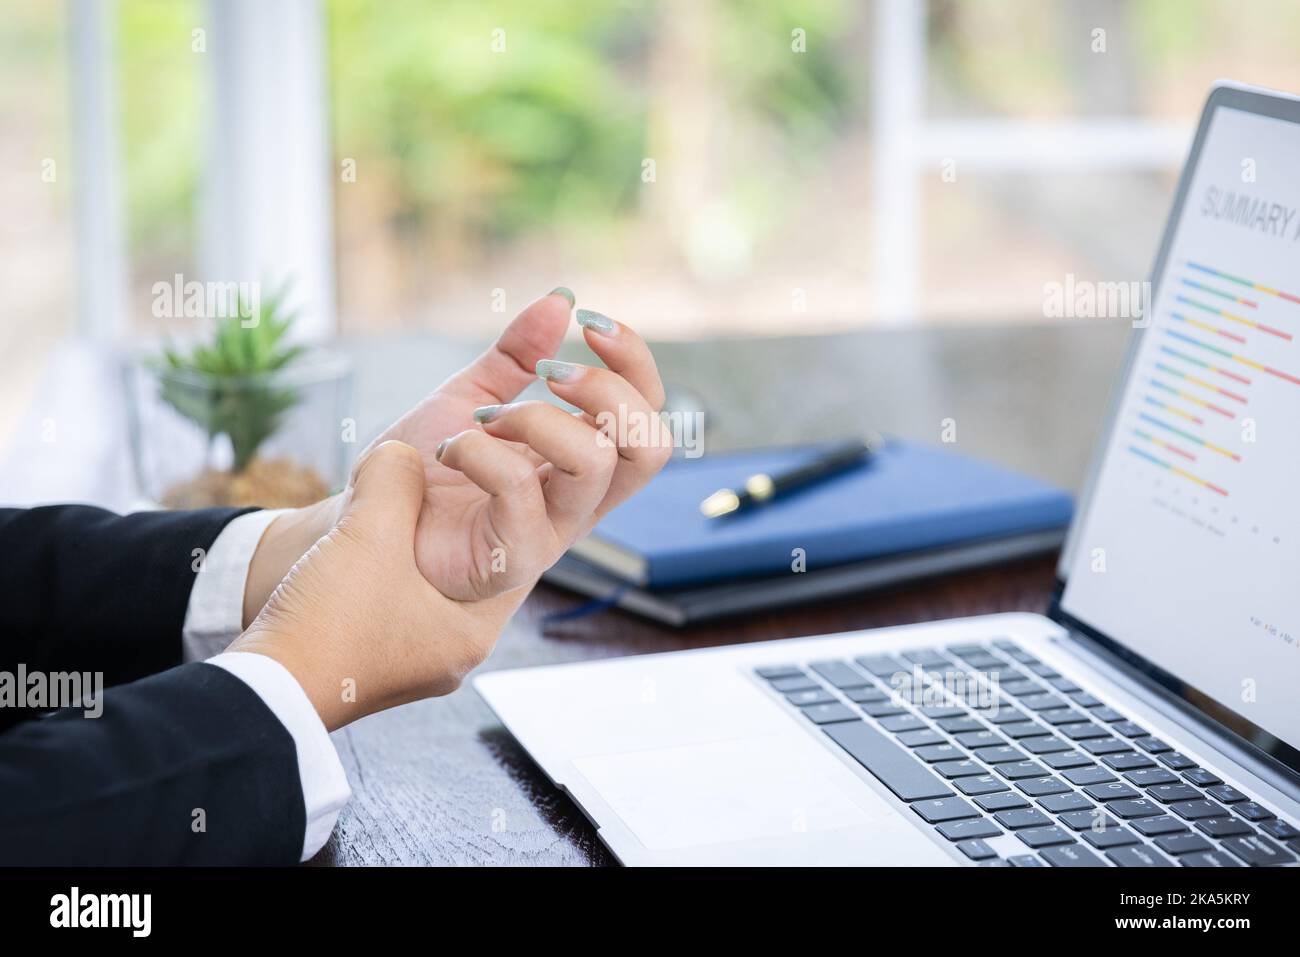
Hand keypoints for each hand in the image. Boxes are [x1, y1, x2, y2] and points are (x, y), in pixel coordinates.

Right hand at [229, 441, 519, 730]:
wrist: (257, 694)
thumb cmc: (319, 634)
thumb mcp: (365, 537)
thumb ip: (395, 478)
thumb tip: (404, 453)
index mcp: (475, 628)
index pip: (525, 543)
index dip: (510, 483)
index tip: (472, 456)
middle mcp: (460, 641)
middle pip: (492, 552)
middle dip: (479, 499)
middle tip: (458, 462)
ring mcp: (425, 643)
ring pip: (453, 563)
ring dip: (435, 520)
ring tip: (417, 483)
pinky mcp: (390, 638)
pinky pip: (415, 576)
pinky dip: (403, 541)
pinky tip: (382, 514)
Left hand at [243, 290, 669, 623]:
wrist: (373, 522)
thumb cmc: (427, 472)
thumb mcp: (471, 396)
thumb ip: (517, 354)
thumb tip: (561, 298)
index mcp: (581, 456)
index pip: (647, 412)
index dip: (633, 362)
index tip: (588, 321)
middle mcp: (580, 495)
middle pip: (650, 444)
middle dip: (605, 390)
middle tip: (548, 373)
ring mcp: (552, 529)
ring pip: (594, 463)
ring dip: (535, 417)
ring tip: (486, 420)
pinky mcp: (513, 555)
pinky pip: (518, 488)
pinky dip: (479, 450)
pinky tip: (450, 449)